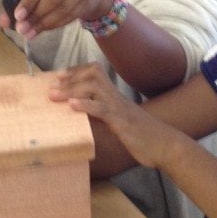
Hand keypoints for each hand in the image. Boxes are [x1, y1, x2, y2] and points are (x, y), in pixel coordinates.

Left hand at [3, 0, 111, 37]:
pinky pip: (69, 15)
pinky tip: (43, 30)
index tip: (18, 16)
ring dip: (44, 24)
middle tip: (21, 29)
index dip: (29, 0)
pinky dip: (54, 25)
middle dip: (35, 15)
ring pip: (61, 8)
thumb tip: (2, 20)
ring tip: (29, 33)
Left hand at [48, 64, 176, 168]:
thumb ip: (101, 117)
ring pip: (95, 87)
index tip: (58, 76)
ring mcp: (120, 108)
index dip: (76, 71)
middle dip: (69, 78)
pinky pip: (103, 109)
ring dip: (71, 89)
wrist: (165, 147)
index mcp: (115, 97)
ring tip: (54, 95)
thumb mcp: (117, 124)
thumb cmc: (142, 137)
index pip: (95, 72)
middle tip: (51, 86)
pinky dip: (86, 105)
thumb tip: (80, 117)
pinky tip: (72, 106)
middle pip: (92, 75)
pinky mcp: (122, 122)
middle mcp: (116, 97)